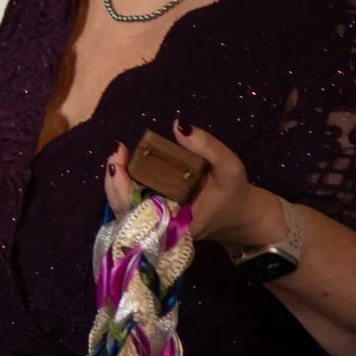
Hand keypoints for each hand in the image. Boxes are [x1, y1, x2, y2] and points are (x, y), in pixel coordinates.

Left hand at [101, 124, 286, 249]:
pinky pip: (131, 203)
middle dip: (114, 181)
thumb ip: (208, 147)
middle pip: (123, 210)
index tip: (116, 162)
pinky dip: (124, 184)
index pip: (136, 215)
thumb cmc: (235, 193)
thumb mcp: (230, 168)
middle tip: (117, 151)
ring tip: (118, 155)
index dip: (120, 189)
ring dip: (116, 181)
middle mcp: (160, 230)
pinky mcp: (153, 217)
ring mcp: (154, 226)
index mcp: (177, 226)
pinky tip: (125, 164)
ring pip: (123, 207)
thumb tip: (178, 125)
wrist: (241, 216)